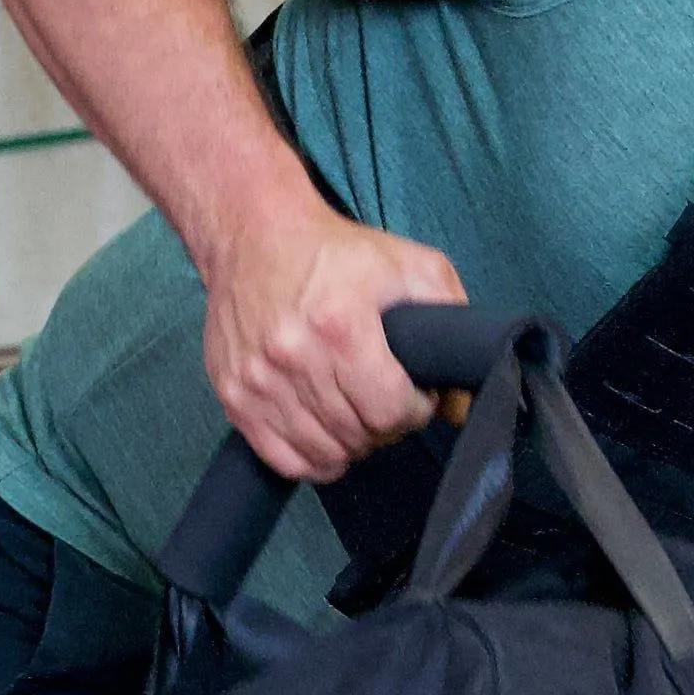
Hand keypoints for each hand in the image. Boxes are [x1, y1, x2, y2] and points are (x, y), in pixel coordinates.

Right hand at [201, 208, 468, 481]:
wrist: (253, 235)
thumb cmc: (336, 252)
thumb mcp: (410, 265)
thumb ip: (451, 321)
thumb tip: (459, 403)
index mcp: (340, 324)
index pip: (389, 410)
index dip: (414, 410)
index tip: (413, 394)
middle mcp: (293, 356)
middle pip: (358, 434)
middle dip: (384, 425)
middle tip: (384, 400)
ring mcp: (258, 380)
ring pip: (323, 453)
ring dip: (351, 444)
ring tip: (355, 413)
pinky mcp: (234, 396)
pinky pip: (283, 459)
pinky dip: (313, 459)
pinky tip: (326, 435)